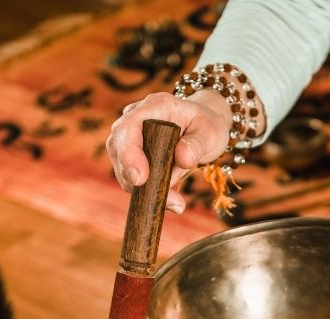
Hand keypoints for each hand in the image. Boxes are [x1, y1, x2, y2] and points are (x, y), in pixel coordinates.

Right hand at [105, 90, 233, 212]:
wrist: (203, 129)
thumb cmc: (206, 126)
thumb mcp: (211, 132)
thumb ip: (198, 144)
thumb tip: (183, 158)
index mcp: (154, 106)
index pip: (128, 127)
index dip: (129, 153)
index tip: (140, 178)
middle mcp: (135, 119)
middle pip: (118, 148)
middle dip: (132, 177)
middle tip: (158, 198)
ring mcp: (131, 138)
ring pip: (122, 167)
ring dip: (143, 190)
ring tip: (175, 202)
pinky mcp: (133, 157)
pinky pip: (132, 178)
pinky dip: (149, 193)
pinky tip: (172, 201)